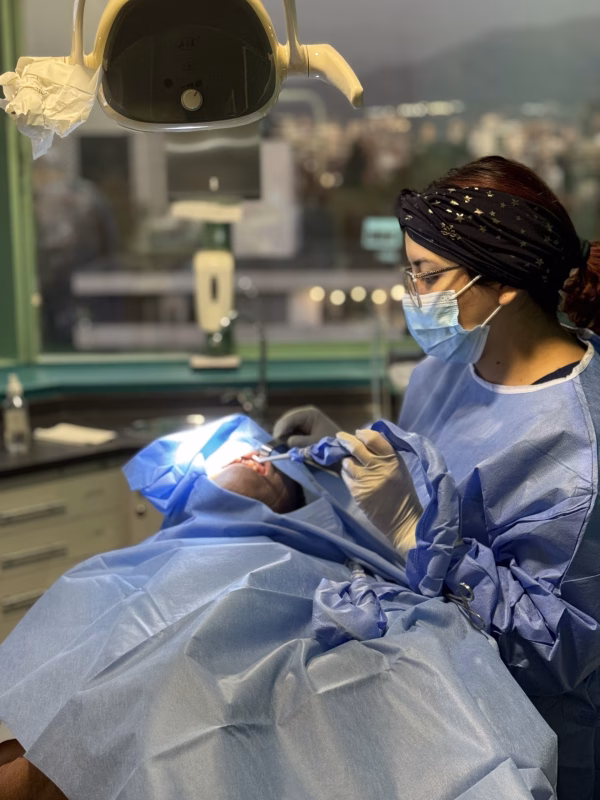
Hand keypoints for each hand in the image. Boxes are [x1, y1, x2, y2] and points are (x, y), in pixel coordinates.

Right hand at [273, 406, 340, 447]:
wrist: (343, 449)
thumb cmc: (331, 445)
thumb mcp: (314, 444)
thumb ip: (299, 442)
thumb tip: (286, 441)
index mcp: (309, 414)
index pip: (290, 418)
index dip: (281, 428)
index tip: (276, 439)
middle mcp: (305, 414)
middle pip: (286, 420)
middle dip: (281, 431)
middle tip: (277, 444)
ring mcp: (304, 420)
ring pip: (287, 426)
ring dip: (283, 435)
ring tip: (281, 445)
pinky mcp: (303, 428)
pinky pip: (291, 431)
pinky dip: (287, 437)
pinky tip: (286, 444)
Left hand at [338, 429, 421, 558]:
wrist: (403, 520)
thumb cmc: (403, 493)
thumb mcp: (400, 468)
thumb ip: (386, 454)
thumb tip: (368, 438)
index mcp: (393, 460)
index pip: (374, 438)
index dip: (363, 433)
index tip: (358, 433)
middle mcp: (379, 468)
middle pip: (356, 447)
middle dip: (346, 439)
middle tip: (340, 437)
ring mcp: (366, 480)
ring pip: (348, 462)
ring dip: (347, 460)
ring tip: (351, 463)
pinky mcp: (357, 492)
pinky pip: (346, 477)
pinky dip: (347, 474)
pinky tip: (353, 476)